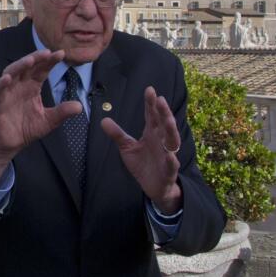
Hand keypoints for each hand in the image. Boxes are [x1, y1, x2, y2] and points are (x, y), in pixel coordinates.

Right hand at [0, 49, 82, 185]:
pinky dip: (2, 83)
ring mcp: (8, 92)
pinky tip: (8, 78)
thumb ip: (62, 112)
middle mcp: (20, 85)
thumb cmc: (27, 128)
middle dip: (36, 58)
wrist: (12, 144)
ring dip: (20, 65)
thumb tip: (80, 106)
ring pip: (12, 73)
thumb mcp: (49, 120)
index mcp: (32, 87)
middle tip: (47, 53)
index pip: (41, 70)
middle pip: (27, 67)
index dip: (50, 61)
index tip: (61, 54)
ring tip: (30, 60)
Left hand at [100, 86, 182, 212]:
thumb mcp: (127, 148)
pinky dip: (172, 160)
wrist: (153, 187)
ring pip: (172, 141)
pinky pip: (172, 164)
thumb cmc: (142, 163)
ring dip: (171, 131)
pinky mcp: (169, 171)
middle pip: (164, 124)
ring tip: (169, 120)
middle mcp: (162, 141)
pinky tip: (170, 155)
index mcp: (152, 133)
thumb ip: (117, 134)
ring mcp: (167, 155)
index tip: (149, 89)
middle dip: (163, 112)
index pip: (152, 115)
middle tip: (160, 99)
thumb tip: (103, 120)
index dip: (151, 103)